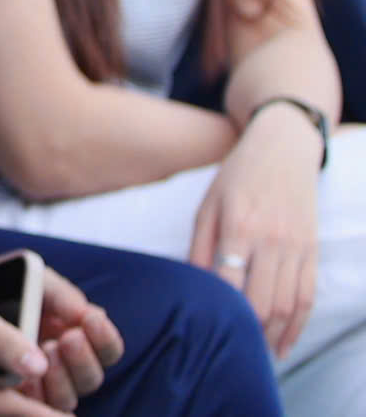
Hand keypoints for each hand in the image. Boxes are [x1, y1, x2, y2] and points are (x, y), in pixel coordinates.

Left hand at [26, 263, 121, 407]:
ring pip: (66, 397)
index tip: (91, 319)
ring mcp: (42, 384)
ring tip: (46, 351)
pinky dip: (33, 393)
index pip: (108, 350)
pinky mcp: (17, 395)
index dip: (105, 338)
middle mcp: (67, 368)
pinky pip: (33, 406)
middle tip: (68, 339)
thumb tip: (84, 315)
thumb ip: (62, 295)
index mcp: (81, 340)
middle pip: (91, 378)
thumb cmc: (15, 286)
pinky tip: (25, 375)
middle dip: (82, 359)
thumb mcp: (39, 282)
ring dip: (60, 378)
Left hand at [191, 109, 322, 354]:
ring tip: (257, 354)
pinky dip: (298, 325)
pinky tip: (283, 341)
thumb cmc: (236, 178)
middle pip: (263, 301)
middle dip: (248, 331)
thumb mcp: (207, 204)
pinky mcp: (313, 251)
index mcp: (239, 226)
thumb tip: (192, 286)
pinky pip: (308, 296)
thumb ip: (199, 246)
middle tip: (231, 349)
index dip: (219, 310)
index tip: (207, 328)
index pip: (229, 282)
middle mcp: (272, 240)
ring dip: (274, 335)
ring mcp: (297, 247)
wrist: (283, 150)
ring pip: (289, 305)